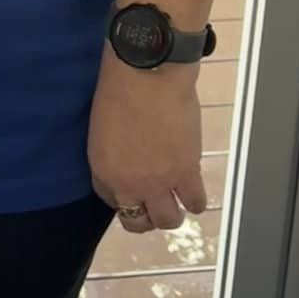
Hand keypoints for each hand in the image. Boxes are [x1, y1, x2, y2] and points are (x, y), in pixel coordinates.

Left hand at [88, 50, 206, 234]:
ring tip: (177, 200)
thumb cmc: (119, 89)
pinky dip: (195, 201)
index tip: (132, 188)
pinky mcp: (186, 173)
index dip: (124, 197)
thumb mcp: (103, 127)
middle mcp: (129, 184)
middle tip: (155, 201)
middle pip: (137, 221)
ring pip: (169, 220)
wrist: (148, 76)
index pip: (111, 200)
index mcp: (103, 170)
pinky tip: (194, 194)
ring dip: (173, 212)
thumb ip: (114, 151)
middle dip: (146, 215)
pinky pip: (195, 202)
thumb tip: (130, 157)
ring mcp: (159, 183)